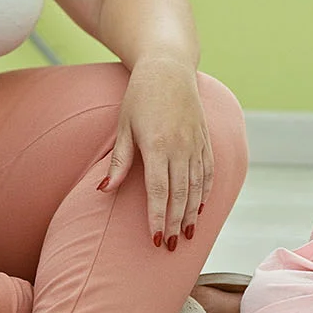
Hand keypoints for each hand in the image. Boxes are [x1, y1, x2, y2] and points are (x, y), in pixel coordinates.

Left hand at [97, 58, 211, 251]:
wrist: (169, 67)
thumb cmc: (140, 96)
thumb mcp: (124, 126)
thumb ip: (118, 161)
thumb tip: (103, 191)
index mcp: (158, 145)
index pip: (158, 191)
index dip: (157, 217)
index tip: (156, 238)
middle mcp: (181, 147)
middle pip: (180, 194)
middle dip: (176, 222)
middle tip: (172, 245)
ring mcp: (196, 143)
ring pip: (197, 186)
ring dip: (192, 212)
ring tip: (188, 234)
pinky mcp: (205, 138)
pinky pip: (208, 171)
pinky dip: (206, 192)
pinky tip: (201, 207)